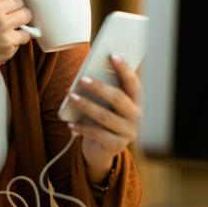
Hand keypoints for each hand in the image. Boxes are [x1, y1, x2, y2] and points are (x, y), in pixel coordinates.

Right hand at [0, 0, 31, 90]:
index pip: (17, 0)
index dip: (14, 3)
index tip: (11, 7)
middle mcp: (2, 22)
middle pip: (27, 14)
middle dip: (21, 16)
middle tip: (12, 19)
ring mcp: (6, 39)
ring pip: (27, 31)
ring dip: (20, 31)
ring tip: (8, 33)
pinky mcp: (8, 53)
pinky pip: (19, 45)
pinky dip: (13, 44)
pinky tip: (0, 43)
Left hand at [67, 55, 143, 183]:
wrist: (101, 150)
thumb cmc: (103, 119)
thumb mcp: (106, 104)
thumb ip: (103, 90)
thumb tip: (88, 73)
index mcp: (136, 102)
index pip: (133, 83)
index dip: (124, 69)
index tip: (112, 55)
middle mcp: (136, 117)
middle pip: (119, 98)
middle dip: (100, 87)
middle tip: (83, 78)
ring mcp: (128, 132)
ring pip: (106, 117)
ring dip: (86, 105)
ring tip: (71, 96)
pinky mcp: (116, 146)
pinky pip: (98, 134)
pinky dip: (82, 128)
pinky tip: (70, 123)